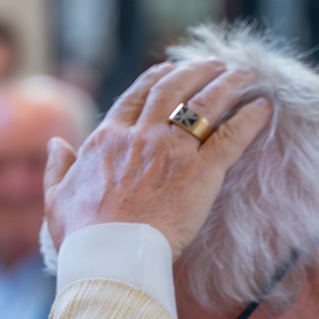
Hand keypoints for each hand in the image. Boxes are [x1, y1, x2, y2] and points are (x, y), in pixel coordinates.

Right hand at [44, 60, 271, 257]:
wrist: (110, 255)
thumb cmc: (81, 234)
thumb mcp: (56, 198)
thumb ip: (58, 167)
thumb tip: (55, 144)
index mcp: (107, 140)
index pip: (134, 97)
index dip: (154, 78)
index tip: (169, 69)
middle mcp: (141, 136)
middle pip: (172, 90)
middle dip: (195, 71)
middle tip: (213, 63)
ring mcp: (172, 151)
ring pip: (204, 104)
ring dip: (227, 84)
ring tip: (243, 72)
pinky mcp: (201, 172)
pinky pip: (231, 137)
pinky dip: (249, 120)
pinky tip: (264, 107)